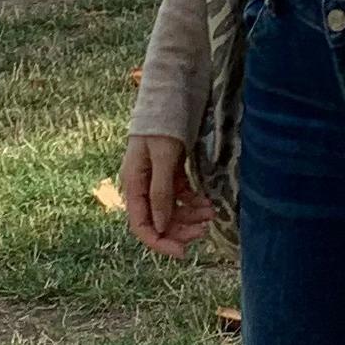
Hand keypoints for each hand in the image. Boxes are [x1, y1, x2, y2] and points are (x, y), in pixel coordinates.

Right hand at [120, 133, 213, 259]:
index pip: (141, 224)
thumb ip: (161, 192)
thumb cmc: (164, 121)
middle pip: (159, 219)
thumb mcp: (163, 157)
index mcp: (133, 182)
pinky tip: (208, 201)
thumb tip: (160, 227)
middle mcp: (143, 183)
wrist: (173, 91)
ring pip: (172, 209)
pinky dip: (194, 201)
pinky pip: (181, 194)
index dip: (160, 242)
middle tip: (205, 229)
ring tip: (212, 213)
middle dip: (181, 228)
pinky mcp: (171, 169)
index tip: (182, 252)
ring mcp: (157, 176)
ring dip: (191, 216)